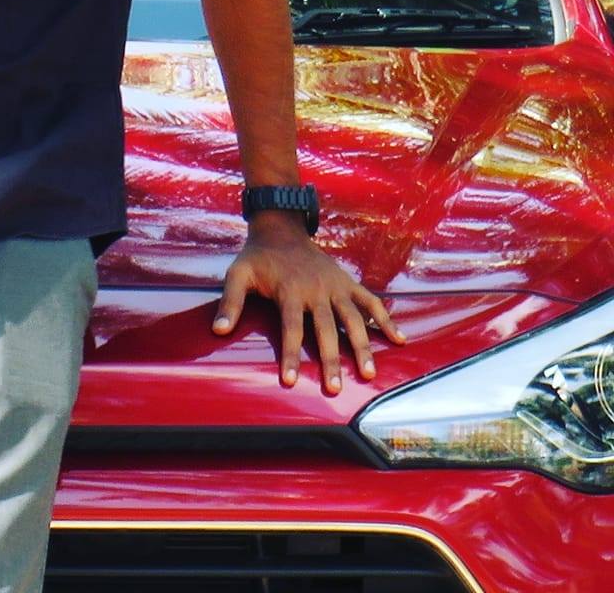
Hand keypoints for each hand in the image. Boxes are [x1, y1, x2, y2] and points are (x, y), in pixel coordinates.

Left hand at [211, 213, 404, 393]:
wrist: (280, 229)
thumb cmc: (257, 258)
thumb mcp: (237, 274)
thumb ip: (229, 302)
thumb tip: (218, 331)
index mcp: (289, 290)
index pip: (290, 328)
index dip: (290, 355)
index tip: (291, 381)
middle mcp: (316, 289)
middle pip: (326, 329)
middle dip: (331, 360)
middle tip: (335, 389)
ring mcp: (335, 286)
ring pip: (353, 319)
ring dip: (362, 346)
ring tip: (369, 374)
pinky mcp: (347, 282)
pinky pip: (371, 301)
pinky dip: (386, 319)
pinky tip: (399, 339)